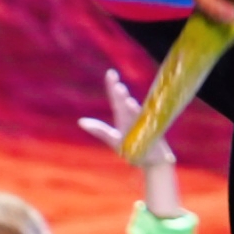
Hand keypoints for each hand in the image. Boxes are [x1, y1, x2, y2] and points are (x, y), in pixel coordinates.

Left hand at [79, 66, 181, 192]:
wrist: (152, 161)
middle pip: (125, 105)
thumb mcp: (113, 139)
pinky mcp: (151, 136)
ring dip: (130, 108)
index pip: (116, 100)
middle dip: (120, 95)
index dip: (112, 87)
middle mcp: (133, 118)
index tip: (110, 73)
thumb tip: (80, 121)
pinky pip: (147, 128)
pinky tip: (138, 115)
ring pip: (136, 115)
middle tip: (116, 84)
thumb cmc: (131, 148)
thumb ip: (99, 130)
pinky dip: (142, 123)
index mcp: (123, 117)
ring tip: (126, 99)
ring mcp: (143, 126)